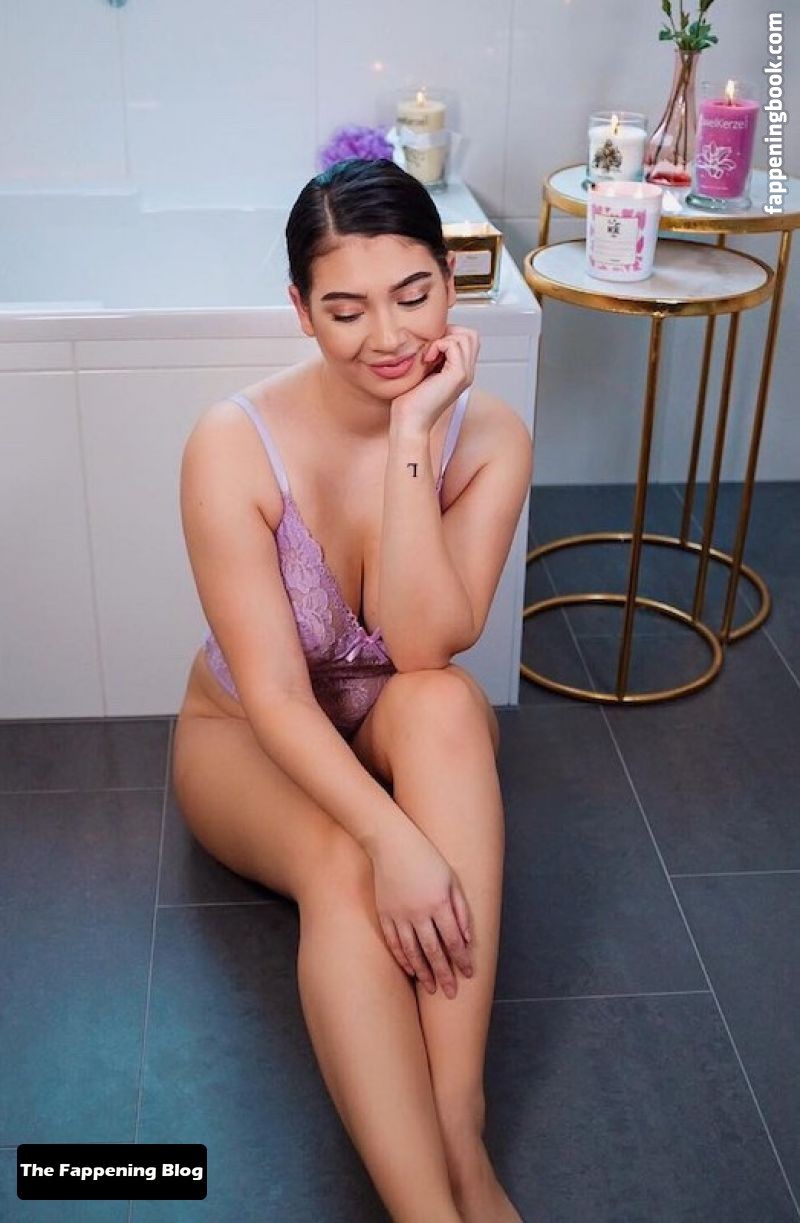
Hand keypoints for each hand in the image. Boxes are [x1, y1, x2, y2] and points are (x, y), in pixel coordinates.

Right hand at [369, 818, 473, 997]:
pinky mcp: (385, 914)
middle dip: (444, 975)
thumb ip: (461, 910)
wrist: (391, 843)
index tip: (468, 975)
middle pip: (434, 952)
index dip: (462, 960)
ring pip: (412, 952)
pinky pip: (394, 943)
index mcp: (439, 903)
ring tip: (431, 988)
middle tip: (451, 994)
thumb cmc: (427, 858)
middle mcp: (419, 913)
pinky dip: (402, 959)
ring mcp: (399, 915)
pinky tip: (410, 970)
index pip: (454, 940)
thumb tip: (468, 939)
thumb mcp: (451, 879)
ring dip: (423, 973)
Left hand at [389, 325, 479, 435]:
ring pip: (466, 337)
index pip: (467, 340)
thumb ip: (432, 356)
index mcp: (460, 372)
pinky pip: (454, 345)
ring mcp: (465, 374)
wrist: (410, 422)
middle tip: (431, 346)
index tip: (429, 346)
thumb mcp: (423, 372)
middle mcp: (467, 372)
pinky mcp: (458, 375)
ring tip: (428, 355)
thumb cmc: (410, 402)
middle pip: (471, 335)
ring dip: (443, 338)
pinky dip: (438, 345)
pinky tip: (426, 359)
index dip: (449, 334)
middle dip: (450, 332)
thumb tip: (427, 337)